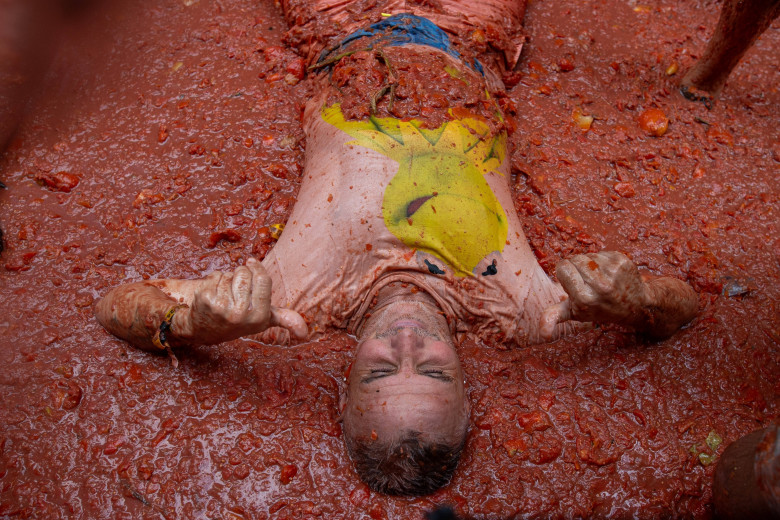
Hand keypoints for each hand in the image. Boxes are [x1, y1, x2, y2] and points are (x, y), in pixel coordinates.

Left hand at [176, 257, 306, 344]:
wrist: (205, 329)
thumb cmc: (238, 320)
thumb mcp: (263, 320)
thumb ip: (285, 320)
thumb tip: (305, 333)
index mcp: (259, 316)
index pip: (263, 279)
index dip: (257, 268)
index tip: (251, 263)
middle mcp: (241, 314)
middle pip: (245, 273)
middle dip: (240, 275)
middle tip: (236, 290)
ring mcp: (222, 307)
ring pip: (229, 274)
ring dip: (227, 279)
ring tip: (225, 293)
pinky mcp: (206, 299)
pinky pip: (215, 276)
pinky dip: (213, 280)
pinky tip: (213, 294)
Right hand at [540, 251, 647, 339]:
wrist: (635, 304)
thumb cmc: (600, 308)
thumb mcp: (575, 314)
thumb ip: (554, 317)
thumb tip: (543, 334)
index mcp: (584, 299)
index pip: (562, 267)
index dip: (565, 273)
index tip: (573, 283)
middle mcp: (600, 286)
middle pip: (574, 259)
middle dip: (577, 267)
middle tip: (587, 281)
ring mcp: (613, 273)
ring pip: (588, 255)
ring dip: (590, 263)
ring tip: (598, 277)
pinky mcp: (622, 261)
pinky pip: (602, 253)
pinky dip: (603, 260)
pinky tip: (609, 273)